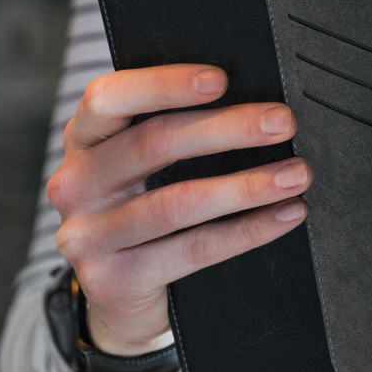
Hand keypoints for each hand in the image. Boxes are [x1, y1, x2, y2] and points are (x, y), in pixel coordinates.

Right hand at [47, 65, 311, 355]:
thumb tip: (252, 102)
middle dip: (228, 129)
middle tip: (282, 122)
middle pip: (153, 144)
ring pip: (178, 203)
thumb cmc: (144, 206)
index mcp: (83, 139)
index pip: (109, 98)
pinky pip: (194, 250)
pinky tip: (284, 215)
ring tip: (296, 174)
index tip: (221, 79)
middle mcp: (76, 184)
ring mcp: (89, 236)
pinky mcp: (115, 280)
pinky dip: (248, 231)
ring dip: (247, 186)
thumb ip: (173, 130)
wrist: (120, 292)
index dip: (163, 85)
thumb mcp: (142, 166)